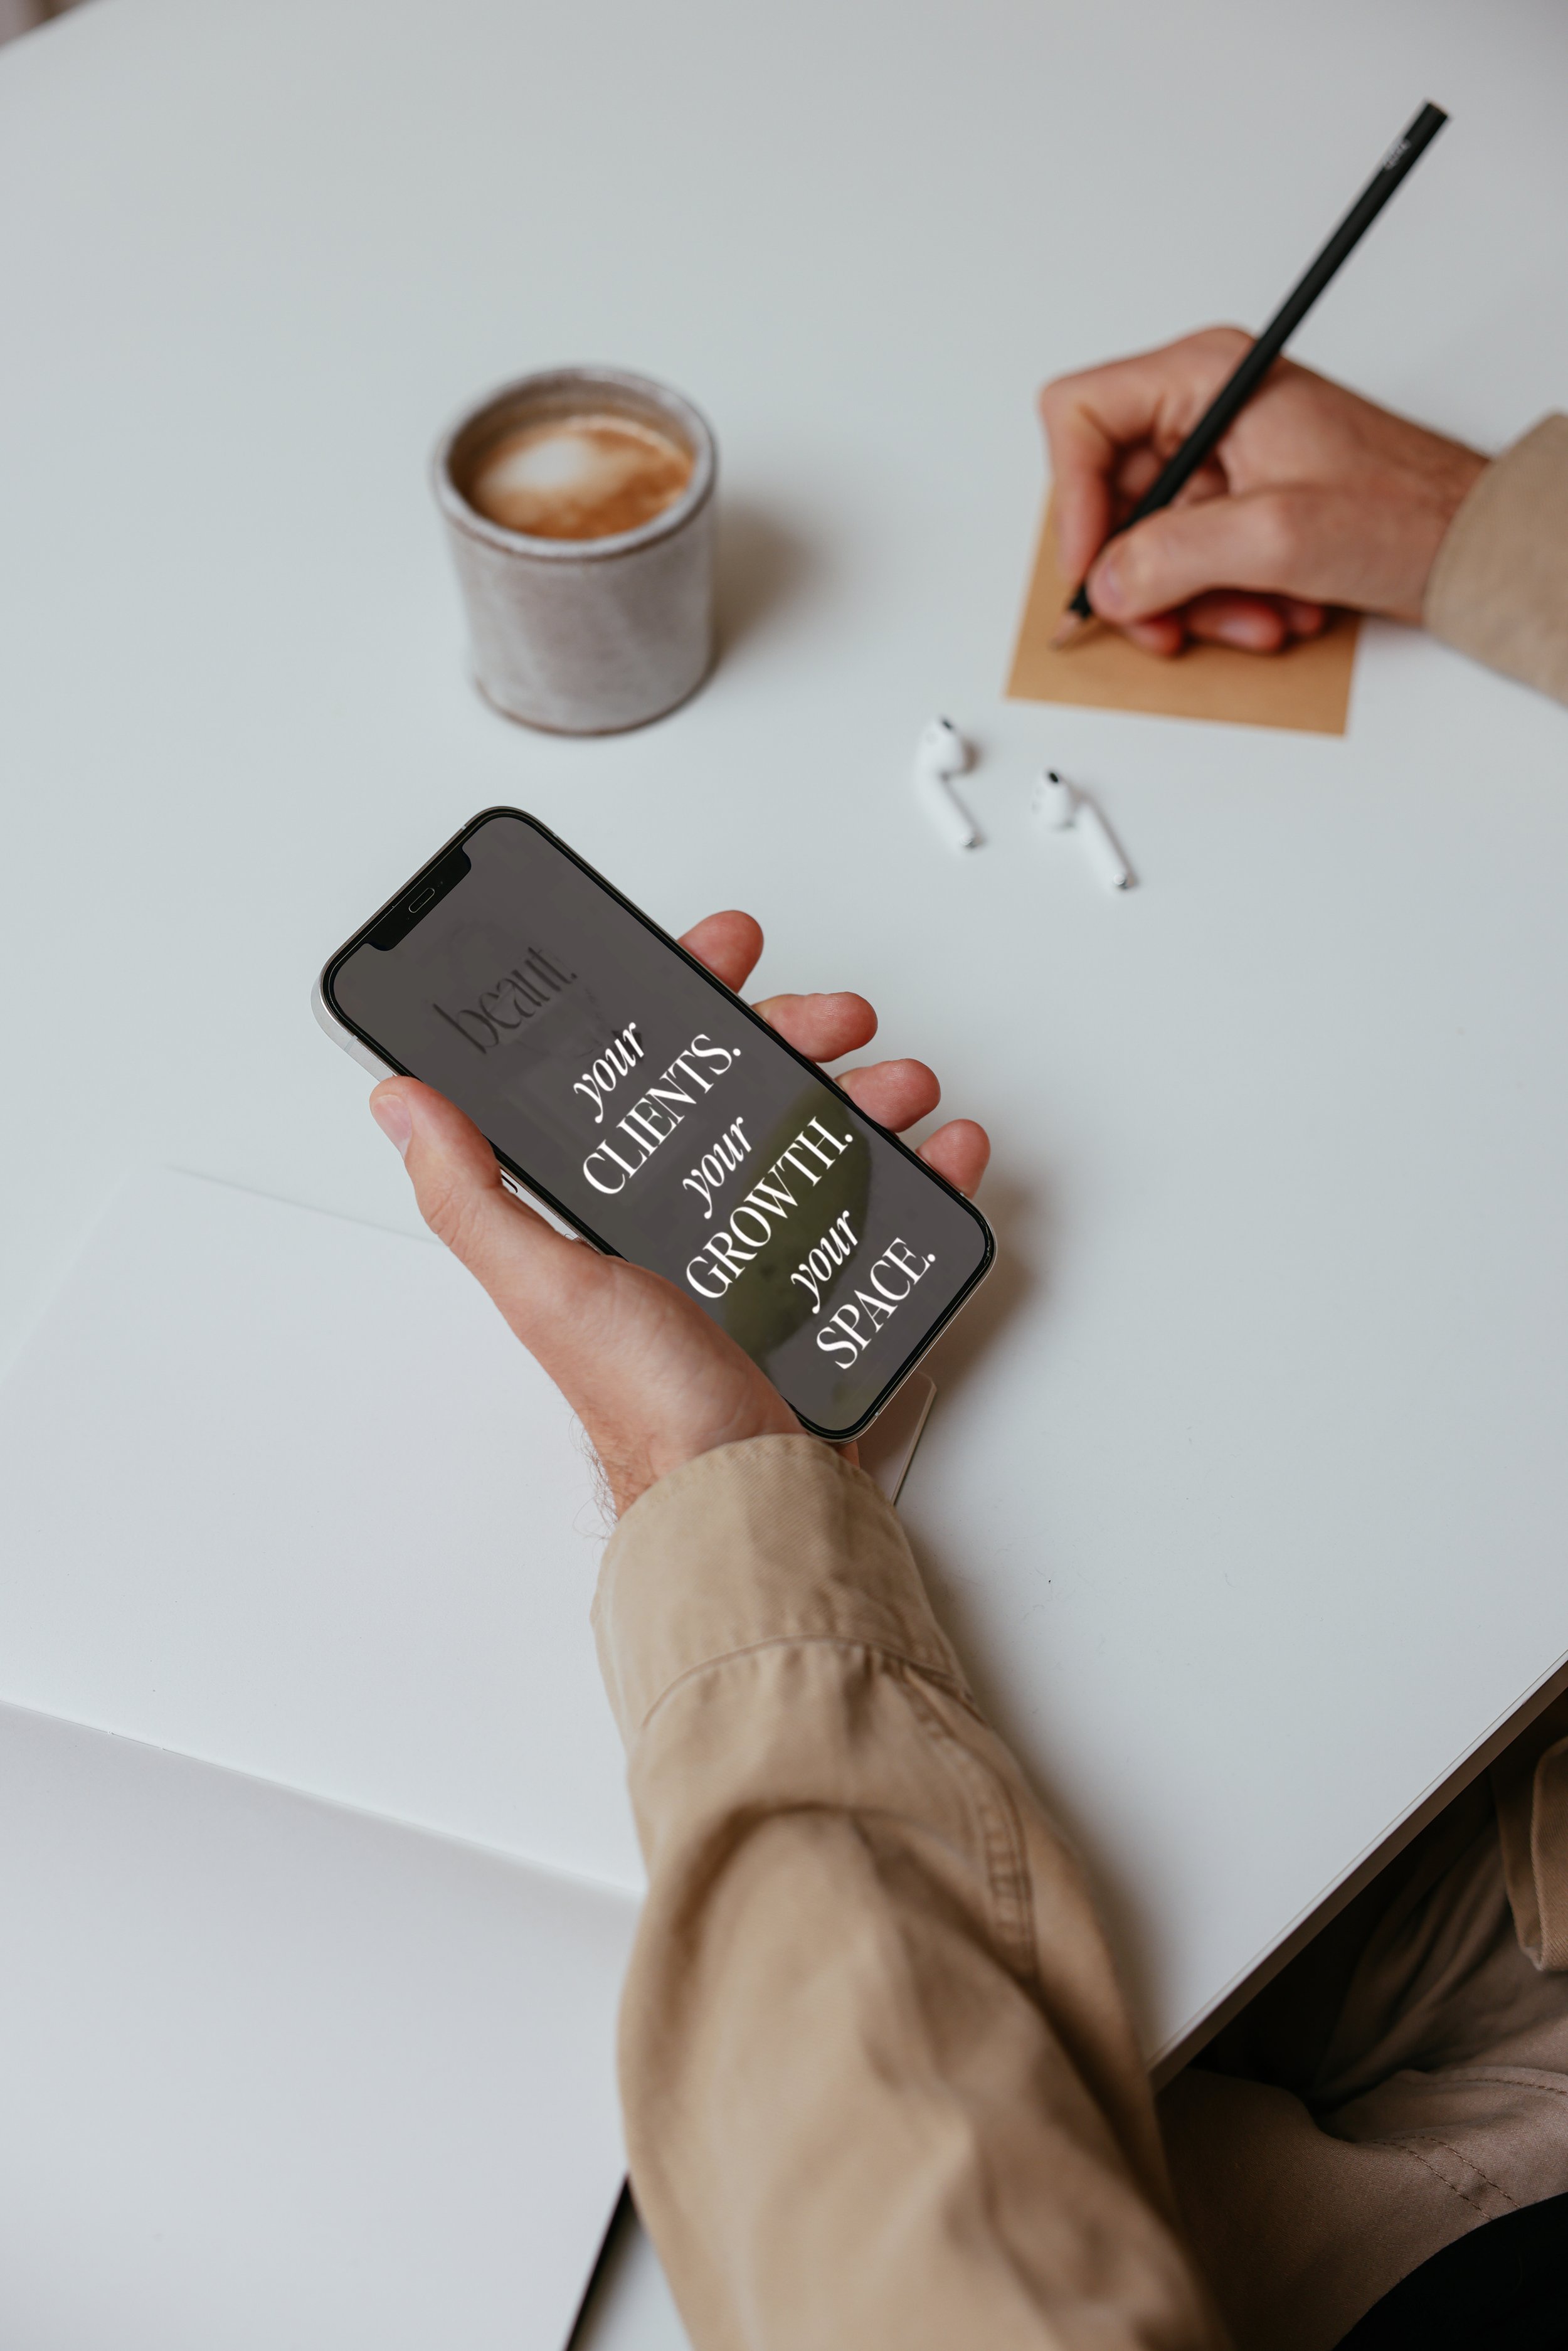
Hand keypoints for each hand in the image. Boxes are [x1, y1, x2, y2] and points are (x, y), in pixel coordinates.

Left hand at [367, 910, 989, 1516]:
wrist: (750, 1495)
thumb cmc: (648, 1404)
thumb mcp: (545, 1285)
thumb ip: (472, 1194)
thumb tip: (403, 1102)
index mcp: (619, 1208)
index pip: (648, 1074)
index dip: (685, 1000)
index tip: (723, 954)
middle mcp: (692, 1222)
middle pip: (749, 1091)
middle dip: (796, 1035)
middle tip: (832, 1018)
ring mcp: (771, 1254)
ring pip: (827, 1138)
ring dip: (871, 1094)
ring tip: (899, 1087)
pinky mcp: (836, 1291)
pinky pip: (891, 1213)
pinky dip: (927, 1172)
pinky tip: (942, 1151)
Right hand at [1039, 326, 1487, 655]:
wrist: (1473, 544)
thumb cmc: (1407, 508)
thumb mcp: (1279, 536)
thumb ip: (1177, 556)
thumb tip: (1108, 583)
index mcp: (1207, 377)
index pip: (1079, 416)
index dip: (1073, 499)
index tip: (1094, 567)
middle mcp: (1206, 411)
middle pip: (1110, 497)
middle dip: (1141, 573)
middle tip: (1165, 621)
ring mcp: (1222, 464)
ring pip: (1148, 545)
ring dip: (1190, 601)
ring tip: (1251, 619)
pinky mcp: (1240, 510)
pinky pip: (1190, 566)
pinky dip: (1219, 603)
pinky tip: (1271, 611)